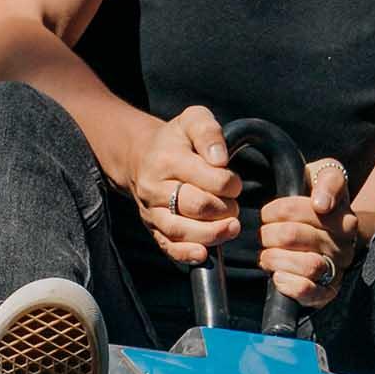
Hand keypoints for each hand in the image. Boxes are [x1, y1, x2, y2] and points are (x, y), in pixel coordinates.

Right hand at [126, 105, 241, 264]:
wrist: (139, 155)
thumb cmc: (175, 139)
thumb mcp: (193, 119)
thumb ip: (209, 132)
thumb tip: (220, 160)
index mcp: (167, 159)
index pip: (209, 178)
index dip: (230, 184)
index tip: (235, 183)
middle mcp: (155, 187)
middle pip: (197, 206)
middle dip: (224, 209)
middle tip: (234, 204)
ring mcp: (152, 210)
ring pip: (181, 230)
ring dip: (212, 234)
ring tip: (232, 228)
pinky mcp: (153, 227)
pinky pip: (167, 246)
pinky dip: (186, 254)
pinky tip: (204, 254)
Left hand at [258, 157, 357, 307]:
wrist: (330, 231)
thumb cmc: (318, 199)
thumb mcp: (326, 177)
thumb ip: (329, 180)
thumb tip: (322, 204)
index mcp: (343, 215)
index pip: (305, 209)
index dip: (276, 210)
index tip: (268, 213)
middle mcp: (344, 243)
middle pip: (293, 236)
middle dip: (268, 234)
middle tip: (263, 234)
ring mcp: (338, 268)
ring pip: (306, 265)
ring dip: (275, 259)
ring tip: (266, 255)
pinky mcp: (329, 291)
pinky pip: (311, 292)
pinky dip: (289, 285)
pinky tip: (277, 276)